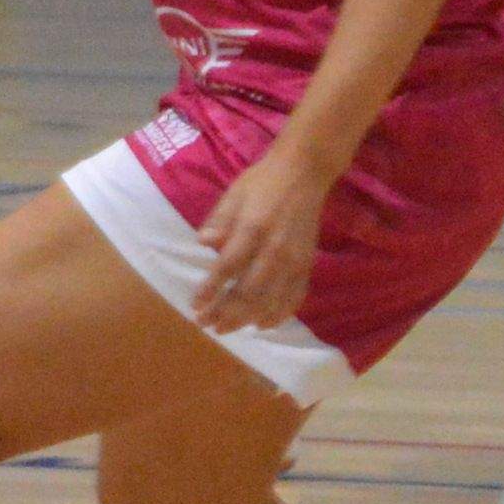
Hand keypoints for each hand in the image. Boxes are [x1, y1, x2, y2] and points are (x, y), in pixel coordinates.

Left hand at [190, 150, 325, 335]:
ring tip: (227, 329)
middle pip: (249, 291)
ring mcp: (295, 260)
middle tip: (206, 324)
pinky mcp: (308, 265)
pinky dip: (280, 313)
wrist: (304, 174)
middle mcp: (275, 250)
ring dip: (248, 318)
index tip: (195, 306)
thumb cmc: (262, 182)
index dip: (211, 289)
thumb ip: (219, 220)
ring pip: (271, 299)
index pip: (228, 267)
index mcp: (253, 230)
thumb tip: (202, 243)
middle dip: (226, 312)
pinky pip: (295, 296)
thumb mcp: (234, 194)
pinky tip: (264, 324)